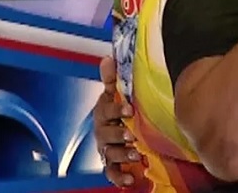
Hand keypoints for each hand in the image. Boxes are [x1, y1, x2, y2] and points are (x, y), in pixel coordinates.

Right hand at [94, 58, 140, 186]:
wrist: (119, 134)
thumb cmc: (117, 112)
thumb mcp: (115, 95)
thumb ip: (112, 79)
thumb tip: (107, 58)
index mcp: (103, 112)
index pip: (106, 110)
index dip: (117, 110)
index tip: (129, 109)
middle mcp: (102, 132)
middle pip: (106, 134)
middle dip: (118, 134)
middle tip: (132, 135)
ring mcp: (106, 149)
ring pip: (109, 153)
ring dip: (121, 155)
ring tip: (135, 155)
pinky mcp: (111, 165)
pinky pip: (111, 173)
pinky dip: (119, 177)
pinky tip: (129, 179)